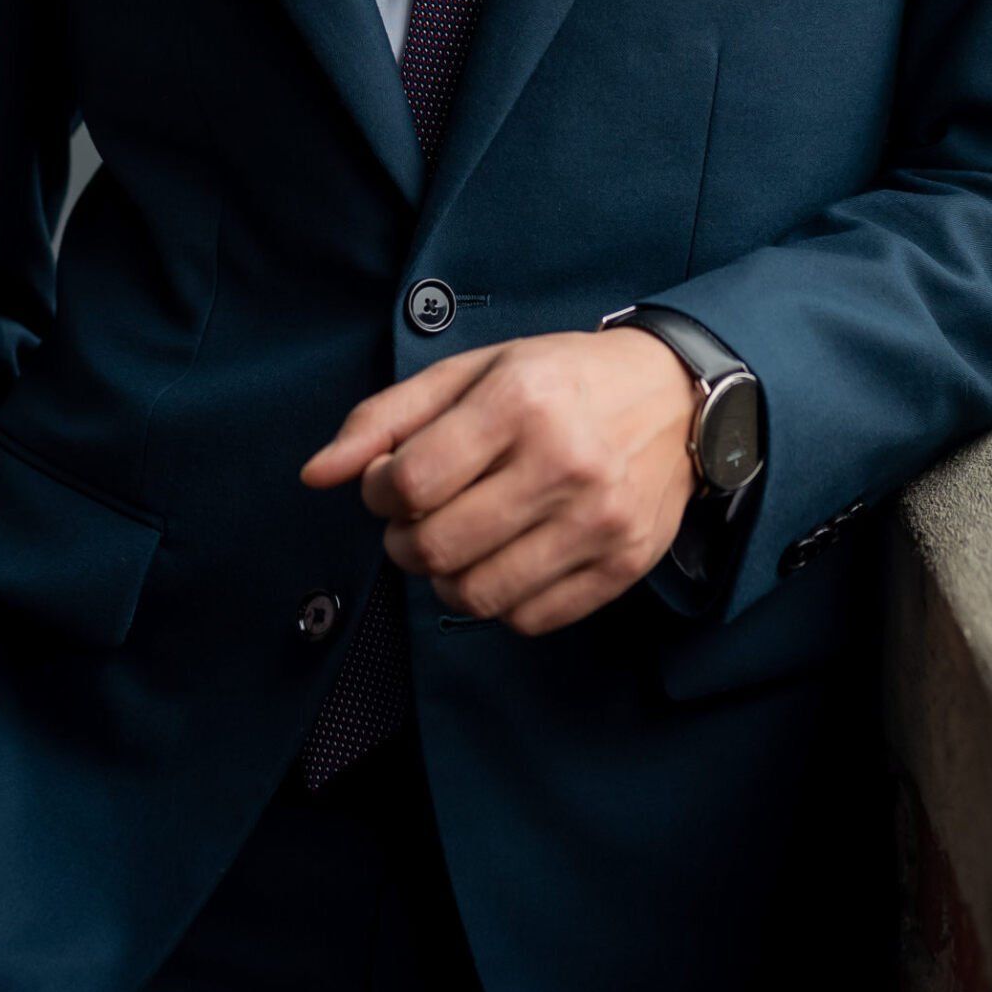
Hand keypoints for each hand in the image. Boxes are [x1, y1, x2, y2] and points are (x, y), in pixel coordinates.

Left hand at [300, 330, 699, 636]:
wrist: (674, 396)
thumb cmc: (561, 379)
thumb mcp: (473, 371)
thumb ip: (387, 418)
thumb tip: (316, 474)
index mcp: (520, 401)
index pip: (409, 482)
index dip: (378, 493)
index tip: (389, 483)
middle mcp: (563, 462)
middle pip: (437, 546)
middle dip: (403, 542)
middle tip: (415, 520)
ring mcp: (598, 520)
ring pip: (477, 595)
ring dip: (444, 578)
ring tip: (454, 543)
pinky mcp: (623, 565)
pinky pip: (528, 620)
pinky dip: (497, 602)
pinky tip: (503, 559)